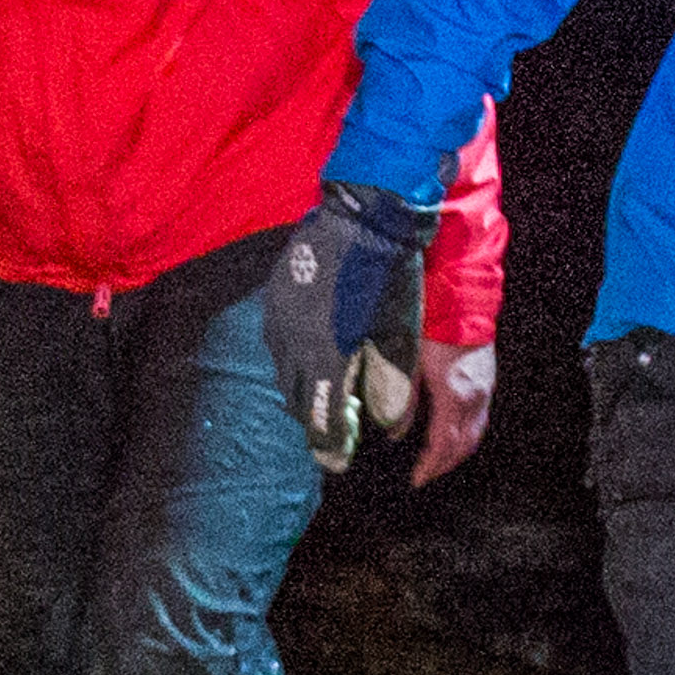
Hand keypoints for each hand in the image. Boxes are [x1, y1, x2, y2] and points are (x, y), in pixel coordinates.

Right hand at [250, 184, 437, 461]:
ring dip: (306, 389)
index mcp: (326, 356)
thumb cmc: (391, 277)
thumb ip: (390, 386)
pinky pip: (279, 341)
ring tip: (330, 393)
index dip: (329, 446)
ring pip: (286, 371)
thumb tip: (388, 423)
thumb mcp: (400, 338)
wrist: (367, 213)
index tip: (337, 462)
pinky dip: (296, 358)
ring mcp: (279, 318)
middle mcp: (293, 342)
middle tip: (338, 431)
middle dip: (317, 420)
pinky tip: (315, 353)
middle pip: (298, 400)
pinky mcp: (275, 297)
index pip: (320, 419)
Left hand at [408, 337, 499, 488]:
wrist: (461, 299)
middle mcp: (474, 398)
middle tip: (425, 476)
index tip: (416, 479)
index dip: (430, 465)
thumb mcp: (408, 364)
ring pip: (475, 435)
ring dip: (457, 454)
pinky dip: (466, 437)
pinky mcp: (488, 383)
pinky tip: (452, 438)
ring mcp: (484, 391)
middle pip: (463, 446)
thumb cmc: (430, 328)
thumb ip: (402, 400)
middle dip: (444, 465)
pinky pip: (480, 421)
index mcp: (452, 395)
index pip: (442, 443)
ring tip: (438, 463)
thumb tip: (393, 432)